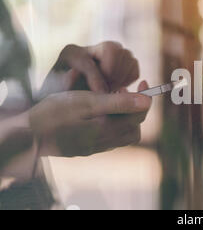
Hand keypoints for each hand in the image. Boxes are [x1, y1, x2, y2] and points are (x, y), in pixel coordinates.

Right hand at [29, 81, 150, 156]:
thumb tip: (147, 101)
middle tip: (124, 89)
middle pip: (134, 125)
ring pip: (124, 134)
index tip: (143, 81)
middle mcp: (106, 142)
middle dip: (135, 107)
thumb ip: (120, 102)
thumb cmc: (56, 113)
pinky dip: (113, 124)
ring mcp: (96, 147)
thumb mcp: (89, 102)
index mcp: (109, 130)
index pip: (140, 114)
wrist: (29, 134)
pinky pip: (110, 139)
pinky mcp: (86, 149)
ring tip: (114, 99)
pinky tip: (101, 112)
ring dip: (125, 117)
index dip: (146, 97)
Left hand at [39, 41, 138, 97]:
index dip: (97, 79)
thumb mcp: (58, 95)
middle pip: (113, 49)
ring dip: (123, 76)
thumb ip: (64, 85)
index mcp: (72, 53)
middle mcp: (90, 49)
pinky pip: (134, 65)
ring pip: (127, 55)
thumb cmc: (61, 101)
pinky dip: (130, 78)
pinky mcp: (120, 61)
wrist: (68, 105)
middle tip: (109, 91)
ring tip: (113, 91)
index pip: (90, 59)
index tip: (100, 95)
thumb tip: (74, 72)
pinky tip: (119, 90)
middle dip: (113, 73)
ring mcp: (108, 54)